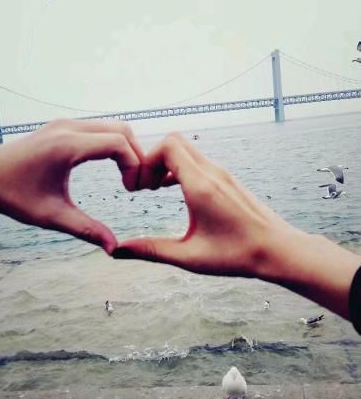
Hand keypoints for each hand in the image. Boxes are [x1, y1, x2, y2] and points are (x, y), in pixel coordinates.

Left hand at [0, 119, 142, 253]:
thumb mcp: (51, 216)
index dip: (134, 166)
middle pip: (121, 130)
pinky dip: (113, 145)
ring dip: (126, 150)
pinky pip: (99, 130)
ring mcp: (65, 124)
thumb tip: (113, 248)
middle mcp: (68, 128)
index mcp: (66, 146)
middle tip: (135, 184)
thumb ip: (85, 230)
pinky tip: (111, 167)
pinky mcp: (63, 127)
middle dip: (136, 156)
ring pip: (112, 127)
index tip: (131, 190)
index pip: (118, 143)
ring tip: (126, 177)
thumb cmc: (13, 195)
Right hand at [114, 133, 360, 317]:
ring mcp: (222, 173)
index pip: (168, 146)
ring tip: (155, 190)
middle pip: (175, 141)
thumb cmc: (237, 255)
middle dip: (153, 159)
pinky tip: (175, 192)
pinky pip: (197, 161)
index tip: (139, 187)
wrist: (279, 251)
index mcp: (201, 186)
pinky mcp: (227, 179)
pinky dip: (180, 169)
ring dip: (166, 164)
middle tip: (144, 186)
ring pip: (187, 150)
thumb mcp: (189, 256)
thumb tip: (118, 251)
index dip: (146, 161)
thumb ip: (151, 250)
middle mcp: (212, 172)